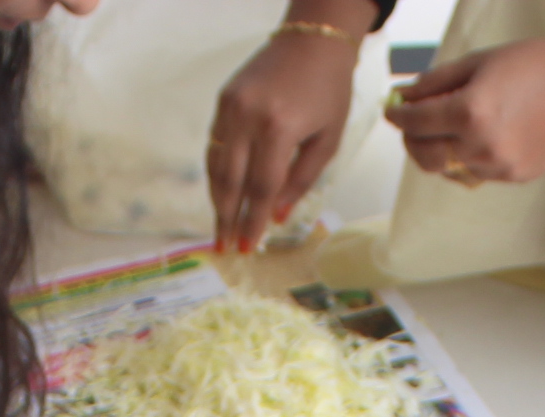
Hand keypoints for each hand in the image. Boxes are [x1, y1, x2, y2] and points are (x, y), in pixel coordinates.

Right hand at [207, 25, 366, 252]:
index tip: (247, 247)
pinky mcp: (224, 99)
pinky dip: (217, 171)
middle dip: (226, 217)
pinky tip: (223, 191)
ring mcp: (231, 106)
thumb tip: (276, 216)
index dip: (252, 221)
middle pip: (231, 181)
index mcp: (279, 129)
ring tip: (221, 225)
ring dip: (217, 198)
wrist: (312, 41)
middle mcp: (248, 118)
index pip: (260, 188)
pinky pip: (215, 143)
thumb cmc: (329, 91)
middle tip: (224, 246)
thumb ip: (301, 180)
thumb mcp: (327, 140)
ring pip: (216, 164)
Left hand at [389, 38, 544, 187]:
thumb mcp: (480, 61)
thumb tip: (405, 95)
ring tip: (447, 129)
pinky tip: (479, 137)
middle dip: (411, 139)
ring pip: (449, 169)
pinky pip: (476, 172)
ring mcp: (498, 167)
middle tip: (412, 124)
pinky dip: (467, 157)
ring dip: (440, 150)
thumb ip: (437, 82)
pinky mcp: (514, 177)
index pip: (415, 122)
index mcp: (469, 112)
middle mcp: (479, 146)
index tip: (393, 108)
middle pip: (424, 156)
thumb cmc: (533, 63)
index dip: (398, 115)